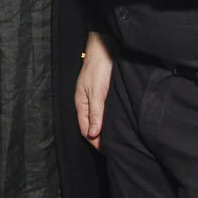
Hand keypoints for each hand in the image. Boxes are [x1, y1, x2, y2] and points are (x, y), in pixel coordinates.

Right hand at [76, 31, 112, 149]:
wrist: (105, 48)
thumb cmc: (99, 67)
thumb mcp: (97, 92)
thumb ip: (95, 113)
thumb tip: (93, 134)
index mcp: (81, 103)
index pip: (85, 129)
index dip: (95, 141)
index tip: (108, 150)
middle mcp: (86, 102)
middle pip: (91, 126)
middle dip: (100, 138)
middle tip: (114, 147)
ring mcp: (94, 98)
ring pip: (98, 119)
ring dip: (105, 129)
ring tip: (117, 138)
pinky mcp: (102, 93)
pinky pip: (104, 111)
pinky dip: (109, 119)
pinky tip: (117, 122)